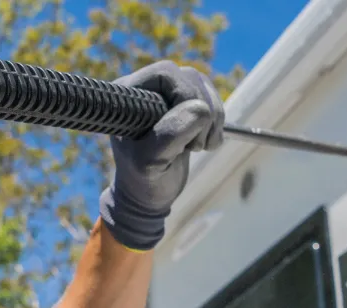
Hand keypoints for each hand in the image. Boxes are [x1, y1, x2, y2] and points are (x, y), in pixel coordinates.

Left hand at [100, 61, 224, 250]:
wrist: (150, 194)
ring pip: (203, 86)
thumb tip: (200, 109)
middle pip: (188, 78)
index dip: (184, 95)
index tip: (188, 132)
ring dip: (213, 118)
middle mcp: (147, 89)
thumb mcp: (151, 161)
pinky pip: (211, 99)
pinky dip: (217, 122)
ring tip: (201, 146)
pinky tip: (206, 143)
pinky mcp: (185, 105)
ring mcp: (167, 95)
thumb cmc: (143, 180)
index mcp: (128, 94)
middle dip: (202, 110)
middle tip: (197, 145)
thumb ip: (170, 134)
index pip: (165, 73)